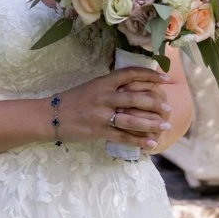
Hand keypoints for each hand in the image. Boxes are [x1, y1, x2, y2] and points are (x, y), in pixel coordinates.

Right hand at [57, 68, 171, 149]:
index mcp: (103, 82)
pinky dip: (138, 141)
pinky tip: (150, 144)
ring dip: (150, 124)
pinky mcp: (97, 131)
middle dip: (154, 103)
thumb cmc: (74, 100)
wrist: (51, 116)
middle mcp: (103, 97)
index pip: (130, 74)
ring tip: (165, 126)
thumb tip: (136, 85)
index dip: (149, 75)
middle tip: (167, 107)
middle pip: (134, 98)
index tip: (164, 78)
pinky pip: (122, 137)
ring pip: (131, 119)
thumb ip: (112, 86)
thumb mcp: (93, 86)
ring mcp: (100, 115)